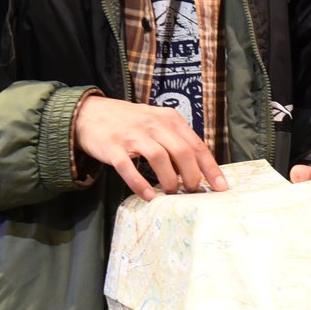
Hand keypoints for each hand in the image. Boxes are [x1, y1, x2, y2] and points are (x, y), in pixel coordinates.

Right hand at [73, 93, 227, 200]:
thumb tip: (197, 168)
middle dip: (192, 176)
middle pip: (182, 152)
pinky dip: (140, 184)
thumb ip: (176, 140)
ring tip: (171, 193)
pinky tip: (149, 196)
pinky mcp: (113, 147)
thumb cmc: (129, 122)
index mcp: (169, 119)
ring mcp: (133, 135)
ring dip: (169, 180)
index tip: (221, 187)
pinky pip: (129, 167)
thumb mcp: (157, 123)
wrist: (89, 113)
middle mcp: (153, 124)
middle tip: (192, 192)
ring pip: (160, 158)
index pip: (197, 145)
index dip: (211, 168)